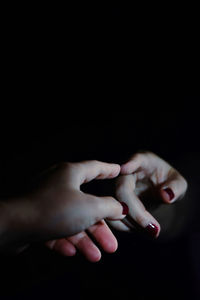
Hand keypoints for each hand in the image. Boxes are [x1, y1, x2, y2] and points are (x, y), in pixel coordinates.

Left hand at [0, 161, 126, 255]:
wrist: (13, 225)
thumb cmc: (54, 209)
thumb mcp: (89, 207)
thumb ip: (108, 207)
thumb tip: (120, 208)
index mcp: (70, 173)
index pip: (94, 168)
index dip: (108, 169)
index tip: (118, 170)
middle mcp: (58, 184)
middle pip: (86, 204)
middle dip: (100, 227)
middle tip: (112, 244)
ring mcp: (46, 202)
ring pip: (71, 220)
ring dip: (84, 239)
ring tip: (96, 256)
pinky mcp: (36, 218)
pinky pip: (55, 228)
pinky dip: (65, 240)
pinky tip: (72, 252)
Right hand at [108, 152, 187, 237]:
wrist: (158, 190)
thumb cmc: (168, 182)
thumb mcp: (178, 183)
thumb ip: (176, 187)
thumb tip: (166, 196)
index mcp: (143, 161)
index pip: (136, 160)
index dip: (129, 164)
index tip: (124, 169)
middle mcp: (126, 173)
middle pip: (122, 190)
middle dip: (136, 212)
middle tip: (154, 229)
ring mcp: (117, 187)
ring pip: (114, 205)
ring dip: (131, 222)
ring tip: (152, 231)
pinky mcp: (114, 202)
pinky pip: (112, 215)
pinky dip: (126, 226)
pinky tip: (143, 230)